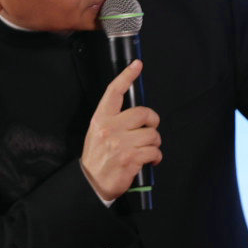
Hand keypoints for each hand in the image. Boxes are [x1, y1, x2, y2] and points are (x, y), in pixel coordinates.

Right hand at [81, 60, 162, 202]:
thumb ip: (115, 120)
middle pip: (144, 113)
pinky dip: (156, 157)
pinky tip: (148, 160)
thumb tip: (137, 113)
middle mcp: (110, 128)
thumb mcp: (98, 133)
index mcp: (101, 119)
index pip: (114, 92)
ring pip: (152, 134)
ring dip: (154, 143)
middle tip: (150, 130)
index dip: (126, 76)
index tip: (137, 65)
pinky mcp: (131, 157)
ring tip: (144, 150)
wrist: (91, 183)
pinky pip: (155, 151)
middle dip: (153, 122)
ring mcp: (120, 143)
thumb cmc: (99, 157)